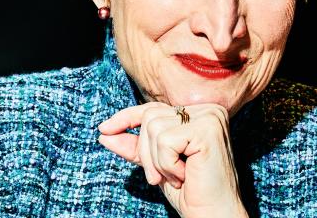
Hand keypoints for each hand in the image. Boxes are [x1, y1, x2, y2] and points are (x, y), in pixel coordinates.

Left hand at [98, 102, 247, 217]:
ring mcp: (209, 116)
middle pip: (149, 117)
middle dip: (147, 152)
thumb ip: (134, 146)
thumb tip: (104, 133)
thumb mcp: (155, 164)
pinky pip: (165, 141)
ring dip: (158, 161)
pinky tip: (185, 175)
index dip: (125, 118)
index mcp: (196, 114)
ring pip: (154, 128)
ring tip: (177, 176)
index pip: (152, 109)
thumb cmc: (189, 191)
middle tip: (161, 177)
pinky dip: (167, 164)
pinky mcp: (208, 129)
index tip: (103, 130)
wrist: (213, 215)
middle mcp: (206, 109)